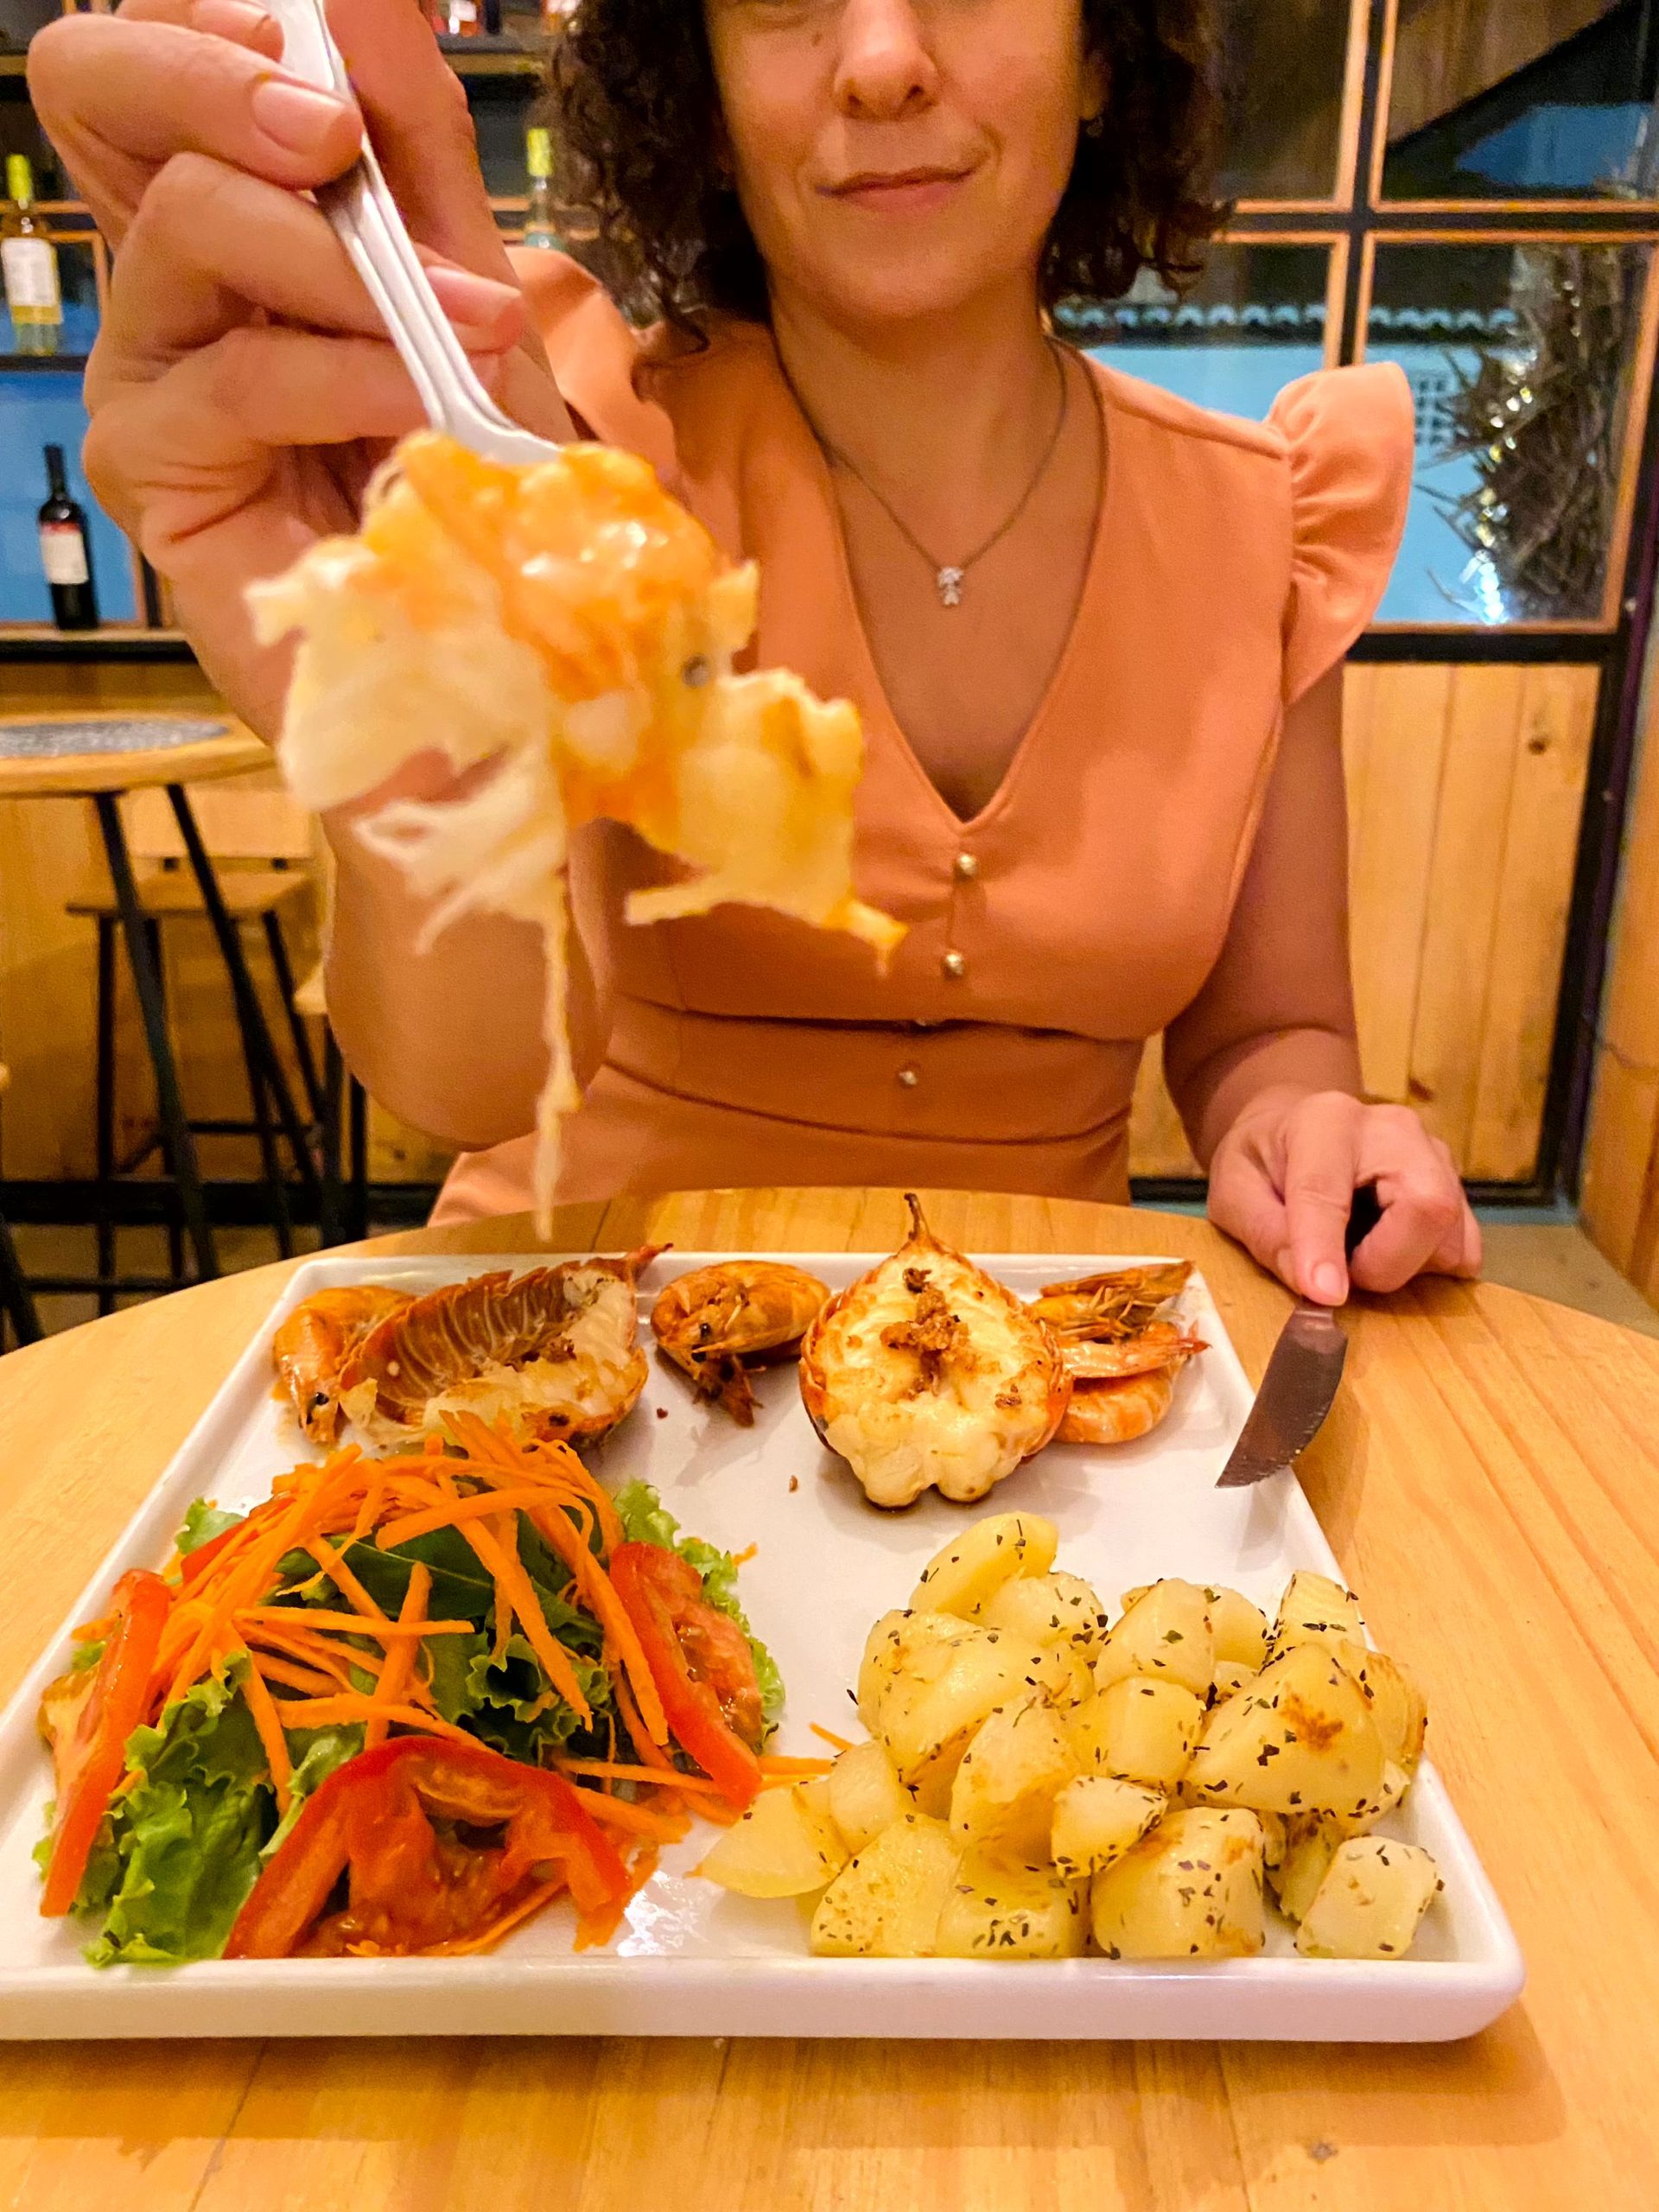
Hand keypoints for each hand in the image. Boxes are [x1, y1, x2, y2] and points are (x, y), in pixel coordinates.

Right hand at [27, 0, 569, 735]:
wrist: (481, 645)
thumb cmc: (467, 479)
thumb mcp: (468, 287)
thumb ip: (417, 148)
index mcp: (224, 212)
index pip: (150, 51)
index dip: (212, 22)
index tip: (330, 71)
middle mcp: (160, 274)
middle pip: (89, 84)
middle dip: (220, 77)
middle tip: (336, 141)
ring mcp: (142, 368)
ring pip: (185, 220)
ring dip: (340, 259)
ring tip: (461, 323)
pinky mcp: (151, 470)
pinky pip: (235, 373)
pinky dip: (349, 373)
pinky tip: (421, 406)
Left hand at [1207, 1088, 1481, 1303]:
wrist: (1296, 1125)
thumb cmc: (1263, 1159)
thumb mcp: (1233, 1190)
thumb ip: (1265, 1233)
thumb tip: (1314, 1286)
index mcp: (1324, 1121)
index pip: (1327, 1191)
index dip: (1324, 1247)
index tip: (1325, 1295)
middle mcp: (1392, 1129)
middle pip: (1427, 1205)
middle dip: (1389, 1263)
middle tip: (1347, 1276)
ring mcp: (1434, 1153)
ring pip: (1452, 1234)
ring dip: (1407, 1267)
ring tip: (1361, 1254)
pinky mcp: (1455, 1183)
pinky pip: (1463, 1246)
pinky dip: (1429, 1265)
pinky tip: (1389, 1248)